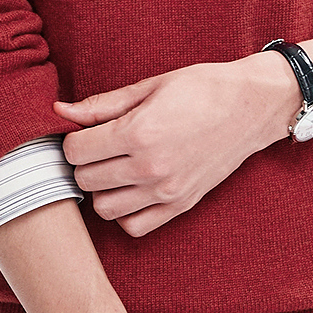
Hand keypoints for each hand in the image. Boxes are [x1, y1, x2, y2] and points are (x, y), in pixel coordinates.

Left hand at [54, 53, 296, 237]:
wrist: (252, 106)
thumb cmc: (202, 88)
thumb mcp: (150, 86)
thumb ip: (102, 105)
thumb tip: (59, 111)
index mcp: (139, 132)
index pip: (76, 150)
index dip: (73, 139)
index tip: (85, 131)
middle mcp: (150, 167)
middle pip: (85, 180)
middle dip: (83, 163)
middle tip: (97, 148)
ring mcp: (167, 190)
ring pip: (103, 208)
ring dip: (100, 189)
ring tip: (112, 168)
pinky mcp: (181, 205)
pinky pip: (134, 226)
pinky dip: (125, 212)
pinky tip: (131, 188)